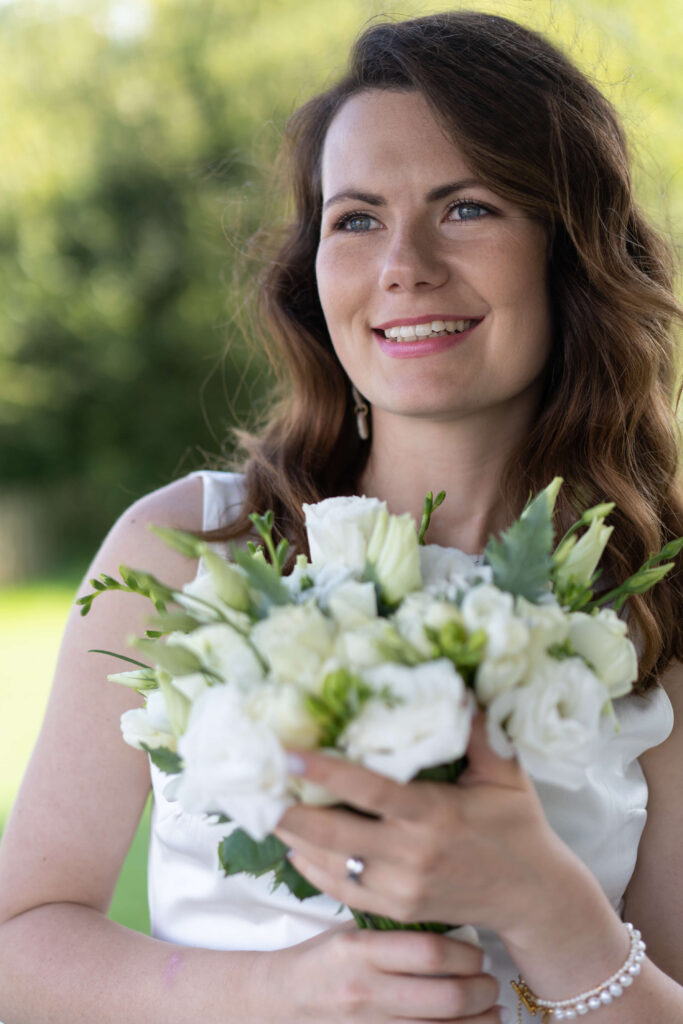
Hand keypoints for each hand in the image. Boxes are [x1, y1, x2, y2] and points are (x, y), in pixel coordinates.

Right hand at [267, 922, 502, 1022]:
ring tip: (492, 1007)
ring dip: (481, 1022)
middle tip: (490, 980)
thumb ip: (397, 929)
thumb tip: (458, 924)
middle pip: (447, 997)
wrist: (284, 1000)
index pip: (431, 952)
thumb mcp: (354, 931)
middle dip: (482, 989)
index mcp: (361, 950)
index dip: (467, 953)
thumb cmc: (325, 958)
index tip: (478, 951)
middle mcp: (367, 991)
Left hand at [276, 714, 568, 934]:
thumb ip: (478, 729)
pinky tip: (294, 844)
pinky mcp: (397, 908)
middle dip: (288, 811)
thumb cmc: (519, 826)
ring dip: (293, 837)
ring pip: (330, 864)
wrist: (534, 899)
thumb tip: (456, 682)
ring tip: (264, 807)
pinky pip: (341, 890)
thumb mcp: (506, 773)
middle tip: (254, 784)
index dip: (325, 773)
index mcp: (435, 815)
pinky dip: (312, 867)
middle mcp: (412, 855)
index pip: (368, 790)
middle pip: (333, 833)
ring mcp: (401, 888)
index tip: (288, 754)